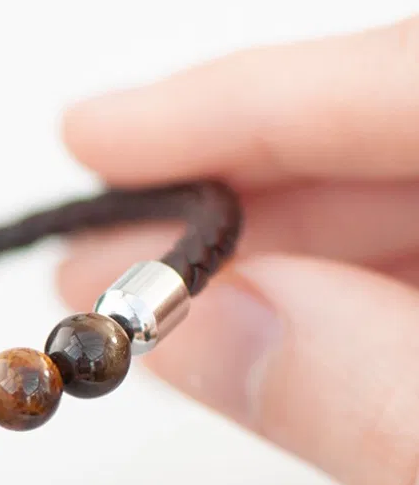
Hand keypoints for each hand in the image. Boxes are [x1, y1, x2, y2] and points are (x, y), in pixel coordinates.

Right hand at [58, 16, 418, 484]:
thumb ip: (377, 401)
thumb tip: (212, 330)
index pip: (407, 83)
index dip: (233, 105)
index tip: (98, 133)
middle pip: (398, 131)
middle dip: (233, 192)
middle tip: (105, 241)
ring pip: (416, 202)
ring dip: (281, 251)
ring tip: (159, 299)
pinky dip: (354, 300)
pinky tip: (275, 326)